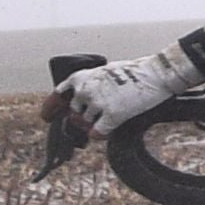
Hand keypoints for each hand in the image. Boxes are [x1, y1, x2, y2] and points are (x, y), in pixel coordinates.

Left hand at [52, 46, 191, 140]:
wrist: (157, 73)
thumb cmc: (135, 71)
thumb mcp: (105, 72)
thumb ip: (90, 85)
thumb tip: (83, 101)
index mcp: (80, 78)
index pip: (57, 96)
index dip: (51, 108)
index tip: (47, 118)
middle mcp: (84, 91)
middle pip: (75, 113)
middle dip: (84, 116)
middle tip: (98, 115)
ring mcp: (97, 104)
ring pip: (86, 124)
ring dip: (96, 123)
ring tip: (113, 114)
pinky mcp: (112, 115)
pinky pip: (98, 133)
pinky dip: (102, 133)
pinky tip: (109, 129)